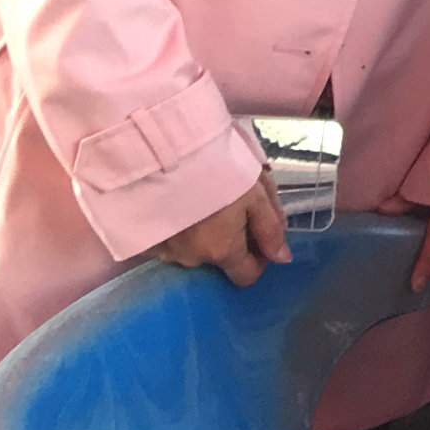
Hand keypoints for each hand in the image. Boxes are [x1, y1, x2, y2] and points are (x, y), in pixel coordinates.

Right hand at [156, 174, 290, 285]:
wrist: (168, 153)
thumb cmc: (219, 169)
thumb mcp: (256, 194)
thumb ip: (271, 229)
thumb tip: (282, 259)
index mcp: (222, 250)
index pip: (246, 276)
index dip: (259, 259)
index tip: (261, 235)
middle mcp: (191, 258)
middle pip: (220, 260)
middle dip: (232, 239)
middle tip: (235, 206)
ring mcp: (165, 251)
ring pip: (195, 250)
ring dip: (205, 234)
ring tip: (207, 201)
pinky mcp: (147, 239)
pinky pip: (172, 242)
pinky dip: (182, 229)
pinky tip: (185, 204)